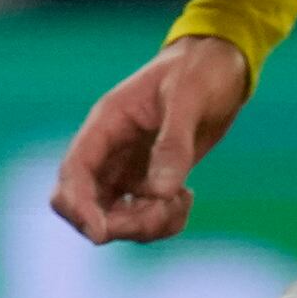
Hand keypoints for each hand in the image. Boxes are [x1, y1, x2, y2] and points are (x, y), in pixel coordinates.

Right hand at [48, 35, 254, 242]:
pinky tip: (186, 197)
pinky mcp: (150, 180)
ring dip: (146, 224)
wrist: (222, 65)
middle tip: (161, 211)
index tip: (101, 232)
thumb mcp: (188, 98)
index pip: (75, 171)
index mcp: (106, 124)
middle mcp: (110, 151)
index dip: (78, 206)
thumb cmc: (199, 70)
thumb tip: (160, 192)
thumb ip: (173, 145)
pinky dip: (163, 221)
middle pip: (86, 205)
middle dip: (119, 223)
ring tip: (183, 199)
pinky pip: (144, 217)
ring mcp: (128, 168)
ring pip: (115, 218)